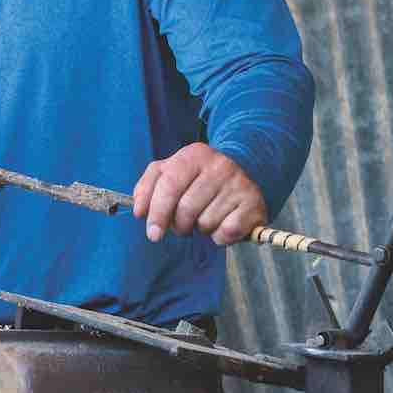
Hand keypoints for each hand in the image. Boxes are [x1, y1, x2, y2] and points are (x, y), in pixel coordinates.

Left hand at [131, 144, 265, 245]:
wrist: (243, 174)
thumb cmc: (198, 179)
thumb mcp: (171, 173)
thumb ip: (148, 186)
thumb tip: (138, 209)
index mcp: (193, 155)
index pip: (168, 185)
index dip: (157, 212)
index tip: (152, 233)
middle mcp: (219, 165)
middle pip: (186, 209)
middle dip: (179, 225)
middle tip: (181, 227)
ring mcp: (238, 183)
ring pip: (206, 223)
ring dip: (201, 229)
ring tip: (206, 217)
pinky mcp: (254, 203)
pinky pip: (226, 232)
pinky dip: (220, 237)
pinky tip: (223, 224)